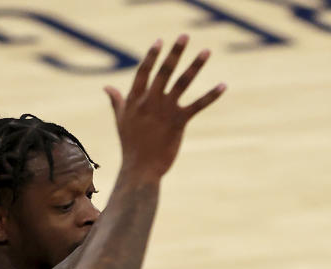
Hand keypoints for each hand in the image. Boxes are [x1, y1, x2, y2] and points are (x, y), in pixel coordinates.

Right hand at [106, 36, 225, 178]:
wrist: (140, 170)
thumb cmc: (130, 146)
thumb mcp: (121, 121)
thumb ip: (117, 101)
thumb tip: (106, 87)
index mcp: (136, 100)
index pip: (143, 72)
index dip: (151, 56)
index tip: (160, 42)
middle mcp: (150, 102)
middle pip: (164, 71)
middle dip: (175, 53)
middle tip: (185, 36)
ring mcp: (165, 111)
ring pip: (182, 83)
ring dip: (195, 66)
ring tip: (207, 51)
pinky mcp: (178, 122)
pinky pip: (197, 105)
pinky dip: (211, 95)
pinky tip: (223, 85)